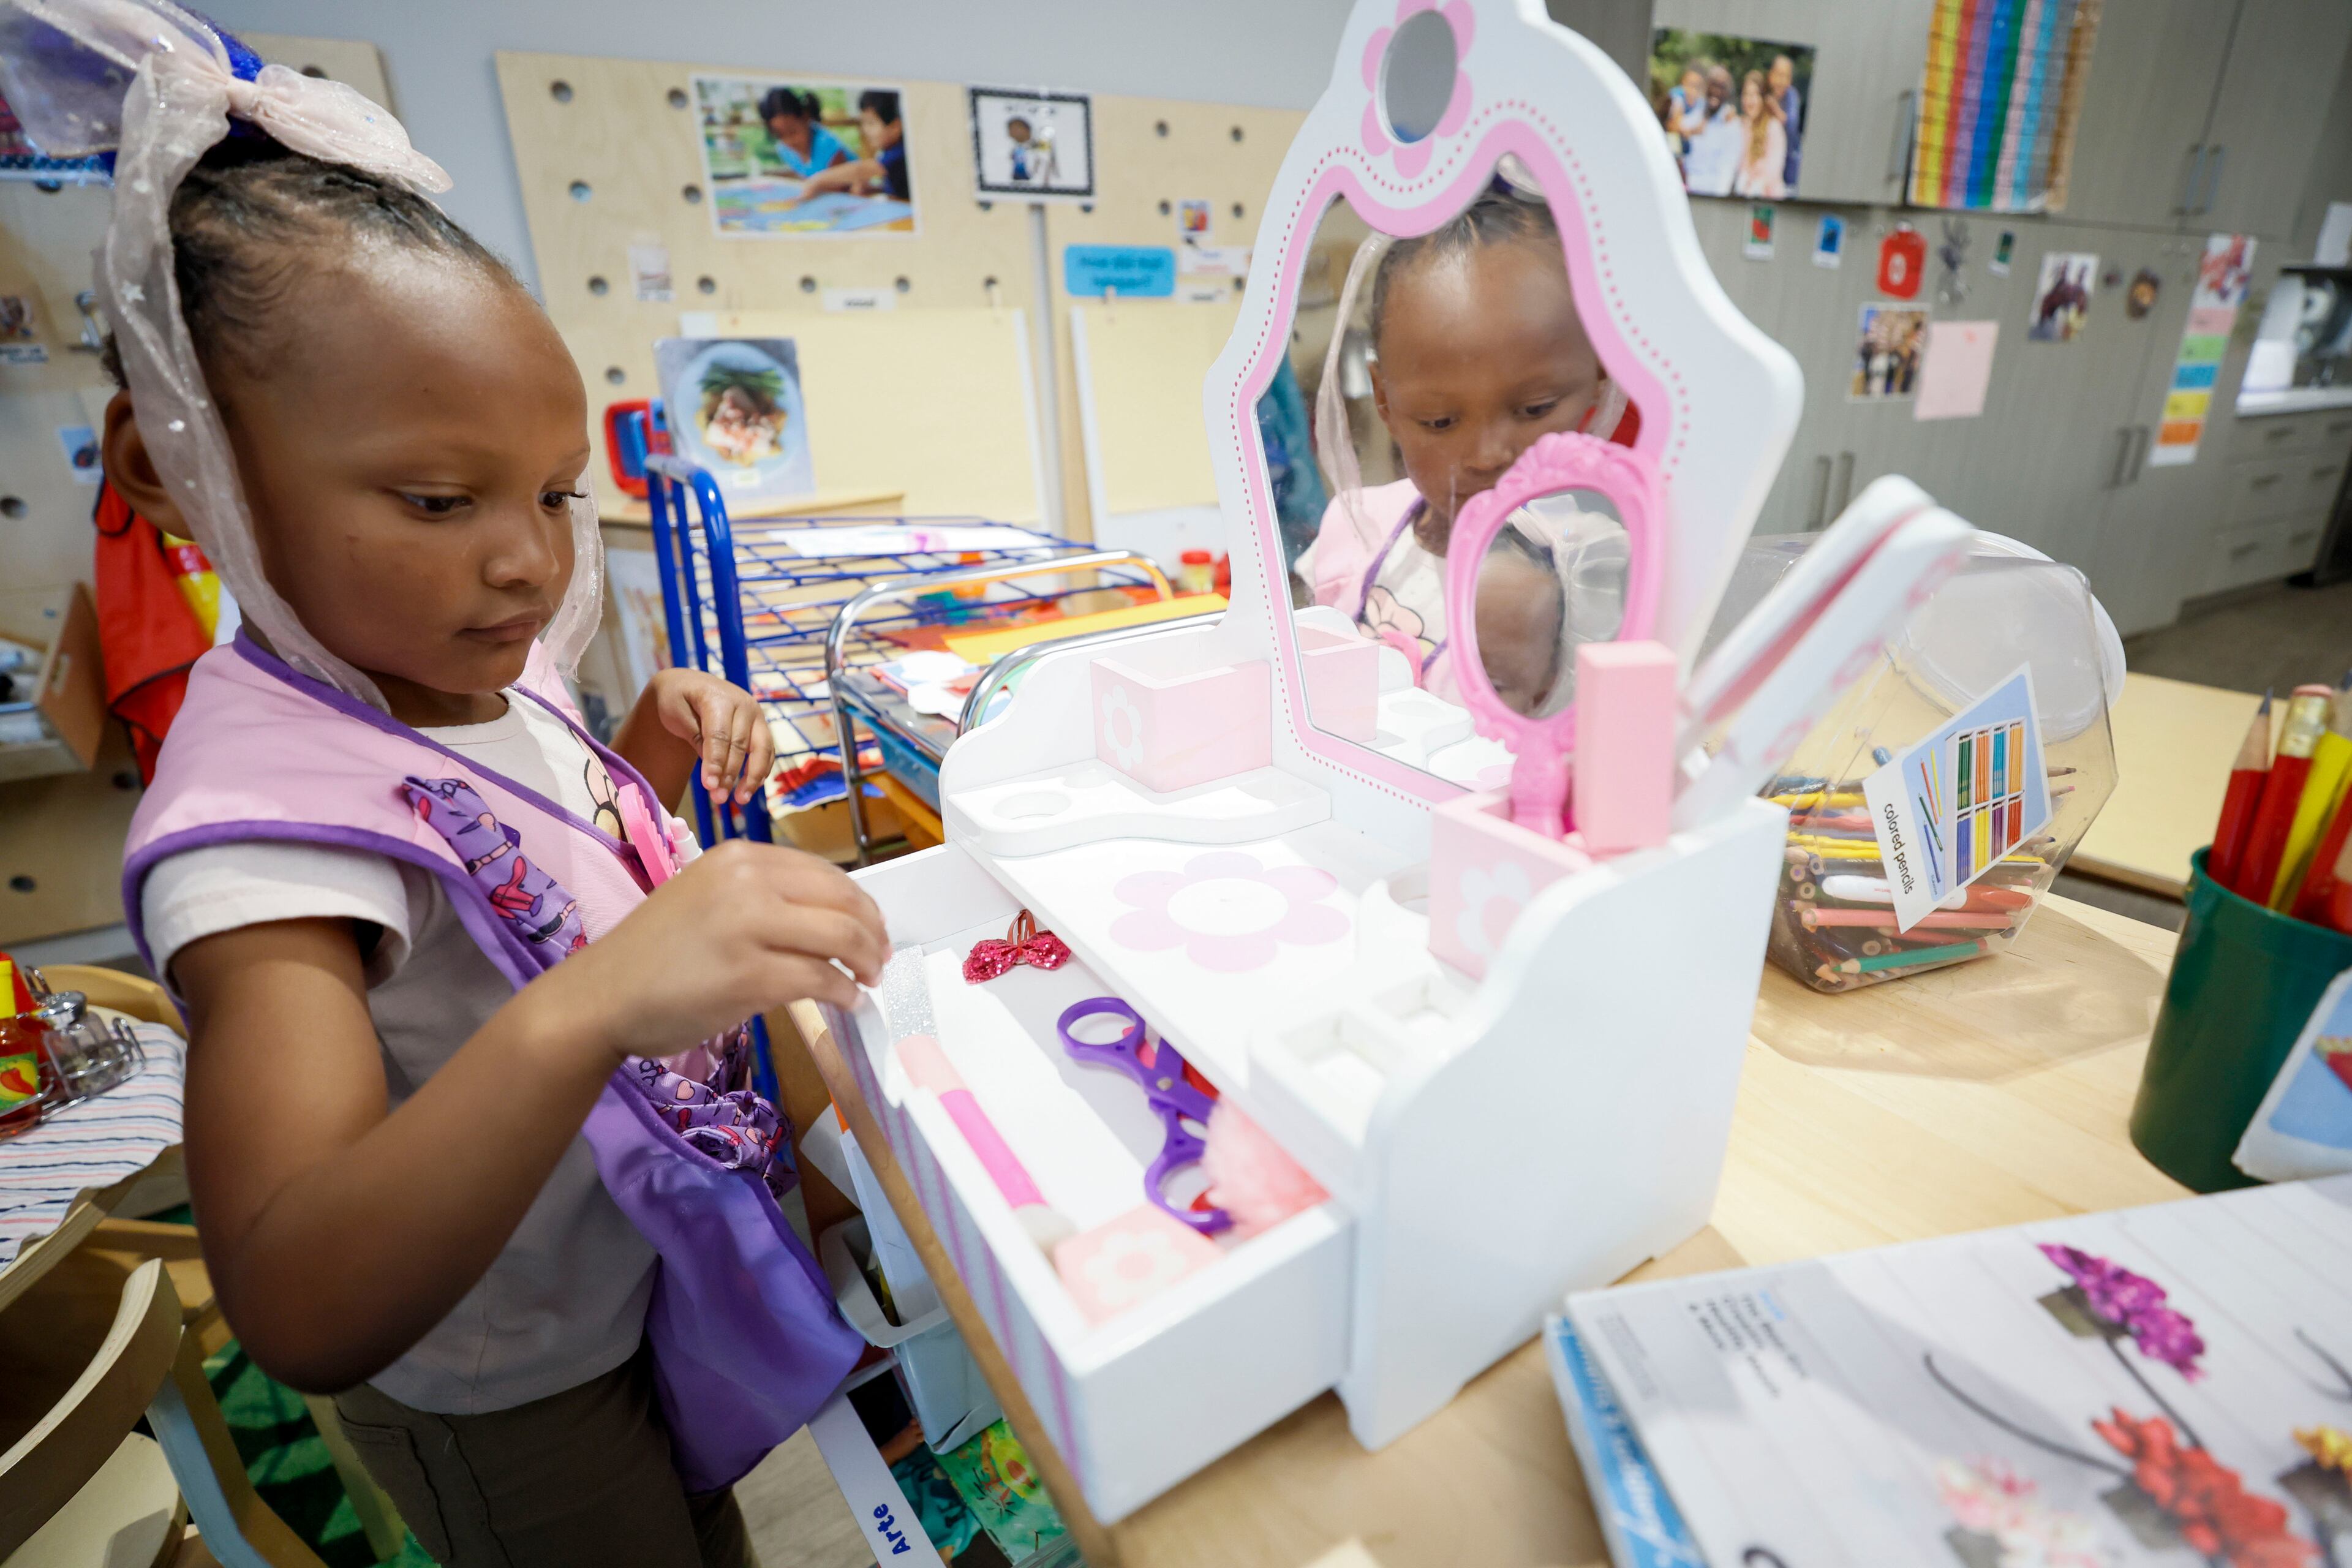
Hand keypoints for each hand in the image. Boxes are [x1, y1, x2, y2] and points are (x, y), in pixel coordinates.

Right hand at [534, 839, 889, 1061]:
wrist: (601, 995)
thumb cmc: (652, 953)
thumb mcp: (706, 896)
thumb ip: (761, 896)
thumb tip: (826, 917)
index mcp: (739, 856)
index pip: (824, 872)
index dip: (859, 903)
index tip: (872, 926)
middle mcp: (747, 881)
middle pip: (842, 901)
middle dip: (872, 931)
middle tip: (880, 956)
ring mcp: (749, 927)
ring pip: (839, 937)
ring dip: (866, 961)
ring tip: (869, 978)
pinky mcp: (750, 975)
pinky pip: (821, 980)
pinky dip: (845, 992)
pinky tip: (847, 1000)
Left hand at [650, 669, 774, 805]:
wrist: (690, 684)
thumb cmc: (677, 699)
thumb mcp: (675, 713)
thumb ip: (695, 738)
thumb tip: (714, 770)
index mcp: (718, 696)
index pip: (720, 735)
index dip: (716, 762)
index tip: (710, 786)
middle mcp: (743, 703)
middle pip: (741, 744)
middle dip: (731, 774)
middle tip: (719, 798)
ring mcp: (756, 714)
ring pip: (761, 749)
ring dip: (752, 776)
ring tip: (741, 799)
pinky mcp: (761, 725)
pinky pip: (767, 751)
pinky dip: (761, 770)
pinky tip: (750, 788)